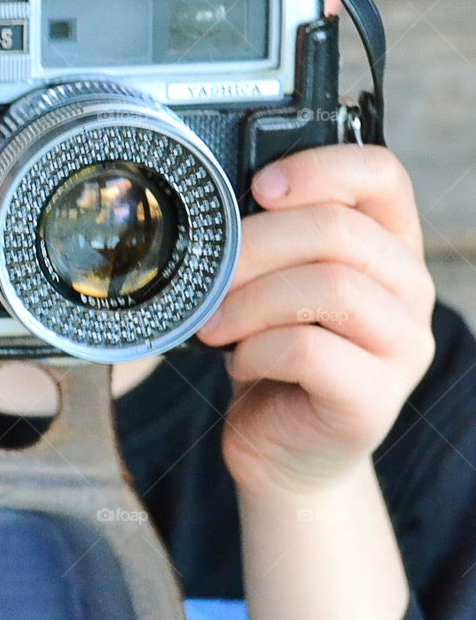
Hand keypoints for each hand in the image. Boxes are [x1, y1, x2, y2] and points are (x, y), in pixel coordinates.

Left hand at [195, 143, 435, 495]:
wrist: (285, 452)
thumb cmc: (275, 356)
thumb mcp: (274, 283)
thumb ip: (272, 239)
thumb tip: (216, 203)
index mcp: (389, 243)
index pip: (381, 173)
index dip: (318, 168)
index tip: (257, 188)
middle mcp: (410, 288)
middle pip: (340, 230)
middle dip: (255, 245)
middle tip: (209, 273)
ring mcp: (403, 345)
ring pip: (330, 287)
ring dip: (251, 301)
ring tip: (214, 325)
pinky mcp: (375, 398)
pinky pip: (309, 350)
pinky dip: (257, 349)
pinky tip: (239, 363)